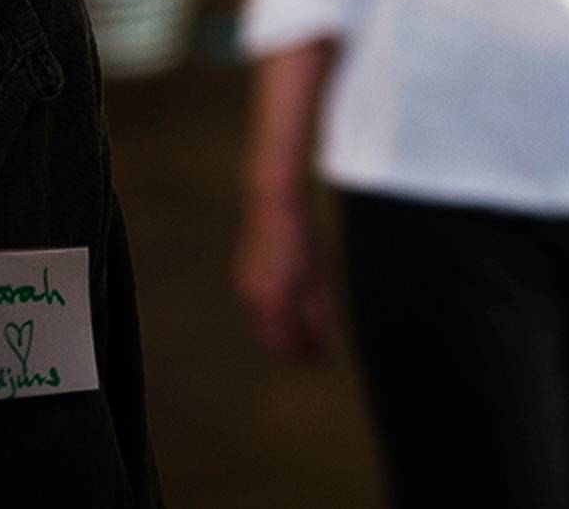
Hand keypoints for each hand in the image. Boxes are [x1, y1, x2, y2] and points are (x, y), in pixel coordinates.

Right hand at [234, 193, 334, 361]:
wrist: (275, 203)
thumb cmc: (304, 237)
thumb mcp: (320, 277)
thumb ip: (320, 314)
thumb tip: (323, 345)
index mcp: (274, 301)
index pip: (288, 344)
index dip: (306, 356)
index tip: (324, 365)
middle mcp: (254, 299)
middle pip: (272, 339)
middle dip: (293, 351)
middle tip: (317, 358)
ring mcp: (245, 287)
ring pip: (264, 324)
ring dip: (284, 334)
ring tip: (309, 338)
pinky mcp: (244, 276)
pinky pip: (260, 307)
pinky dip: (275, 317)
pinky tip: (293, 313)